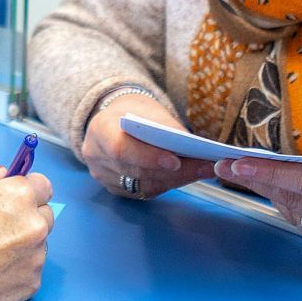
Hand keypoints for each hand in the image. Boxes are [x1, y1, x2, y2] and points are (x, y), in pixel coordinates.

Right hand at [0, 167, 54, 300]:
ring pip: (38, 245)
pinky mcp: (32, 284)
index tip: (15, 201)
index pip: (43, 186)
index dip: (27, 192)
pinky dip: (17, 270)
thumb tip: (3, 174)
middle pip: (43, 215)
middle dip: (26, 219)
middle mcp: (34, 225)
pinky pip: (31, 270)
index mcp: (17, 196)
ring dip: (22, 246)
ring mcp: (35, 257)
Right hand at [82, 94, 214, 199]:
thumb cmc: (132, 112)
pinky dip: (168, 184)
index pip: (120, 149)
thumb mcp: (146, 108)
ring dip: (176, 180)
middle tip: (204, 166)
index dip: (148, 157)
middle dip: (173, 171)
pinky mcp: (115, 188)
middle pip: (136, 171)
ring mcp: (103, 176)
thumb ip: (164, 126)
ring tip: (203, 170)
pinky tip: (188, 176)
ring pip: (143, 185)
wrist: (114, 120)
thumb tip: (190, 145)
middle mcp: (96, 156)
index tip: (175, 161)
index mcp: (99, 130)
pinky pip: (144, 192)